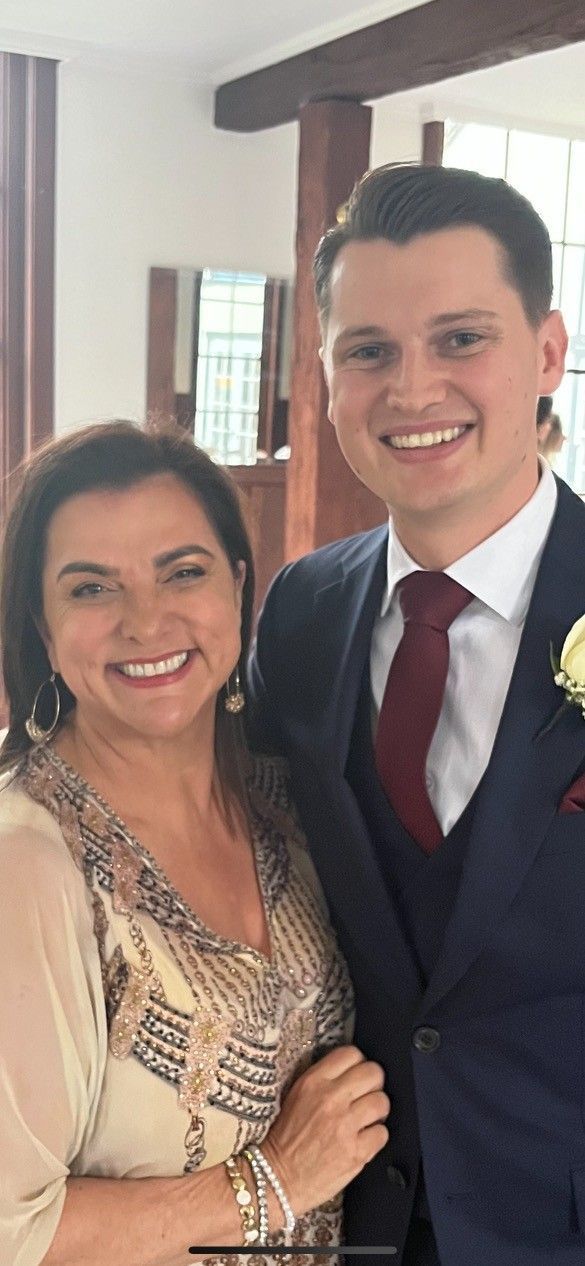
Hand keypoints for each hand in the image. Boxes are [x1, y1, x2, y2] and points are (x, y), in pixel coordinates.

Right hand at [262, 1045, 389, 1215]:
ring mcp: (345, 1125)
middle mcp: (331, 1099)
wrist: (275, 1179)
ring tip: (366, 1119)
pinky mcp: (356, 1152)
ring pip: (382, 1102)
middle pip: (374, 1073)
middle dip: (373, 1084)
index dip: (359, 1063)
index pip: (352, 1053)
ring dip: (377, 1111)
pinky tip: (362, 1140)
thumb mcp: (297, 1096)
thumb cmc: (285, 1140)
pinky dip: (375, 1137)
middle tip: (366, 1096)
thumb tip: (353, 1071)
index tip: (358, 1074)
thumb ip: (324, 1080)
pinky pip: (382, 1133)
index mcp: (313, 1082)